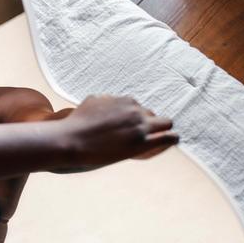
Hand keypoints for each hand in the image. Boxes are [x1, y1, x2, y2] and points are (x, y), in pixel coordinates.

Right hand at [61, 95, 178, 167]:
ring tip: (160, 137)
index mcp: (124, 100)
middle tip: (140, 135)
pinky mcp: (142, 142)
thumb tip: (109, 100)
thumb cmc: (76, 123)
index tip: (130, 126)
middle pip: (152, 114)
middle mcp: (134, 110)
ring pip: (165, 123)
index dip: (134, 117)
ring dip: (161, 129)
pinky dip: (171, 139)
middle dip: (147, 123)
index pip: (137, 107)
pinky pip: (168, 137)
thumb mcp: (91, 102)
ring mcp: (139, 126)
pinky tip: (172, 141)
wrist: (71, 140)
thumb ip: (106, 101)